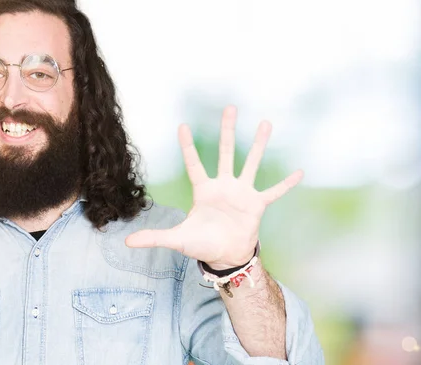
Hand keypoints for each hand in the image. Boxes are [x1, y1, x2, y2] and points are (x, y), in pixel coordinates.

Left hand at [125, 106, 302, 269]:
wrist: (224, 256)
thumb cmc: (201, 244)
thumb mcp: (177, 240)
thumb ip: (154, 238)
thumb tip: (126, 242)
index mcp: (203, 191)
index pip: (194, 164)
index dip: (188, 147)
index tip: (182, 126)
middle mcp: (223, 186)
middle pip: (225, 152)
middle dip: (227, 131)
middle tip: (230, 107)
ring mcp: (241, 193)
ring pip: (251, 163)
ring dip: (258, 144)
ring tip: (265, 123)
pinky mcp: (257, 205)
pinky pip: (274, 192)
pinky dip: (285, 184)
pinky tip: (299, 172)